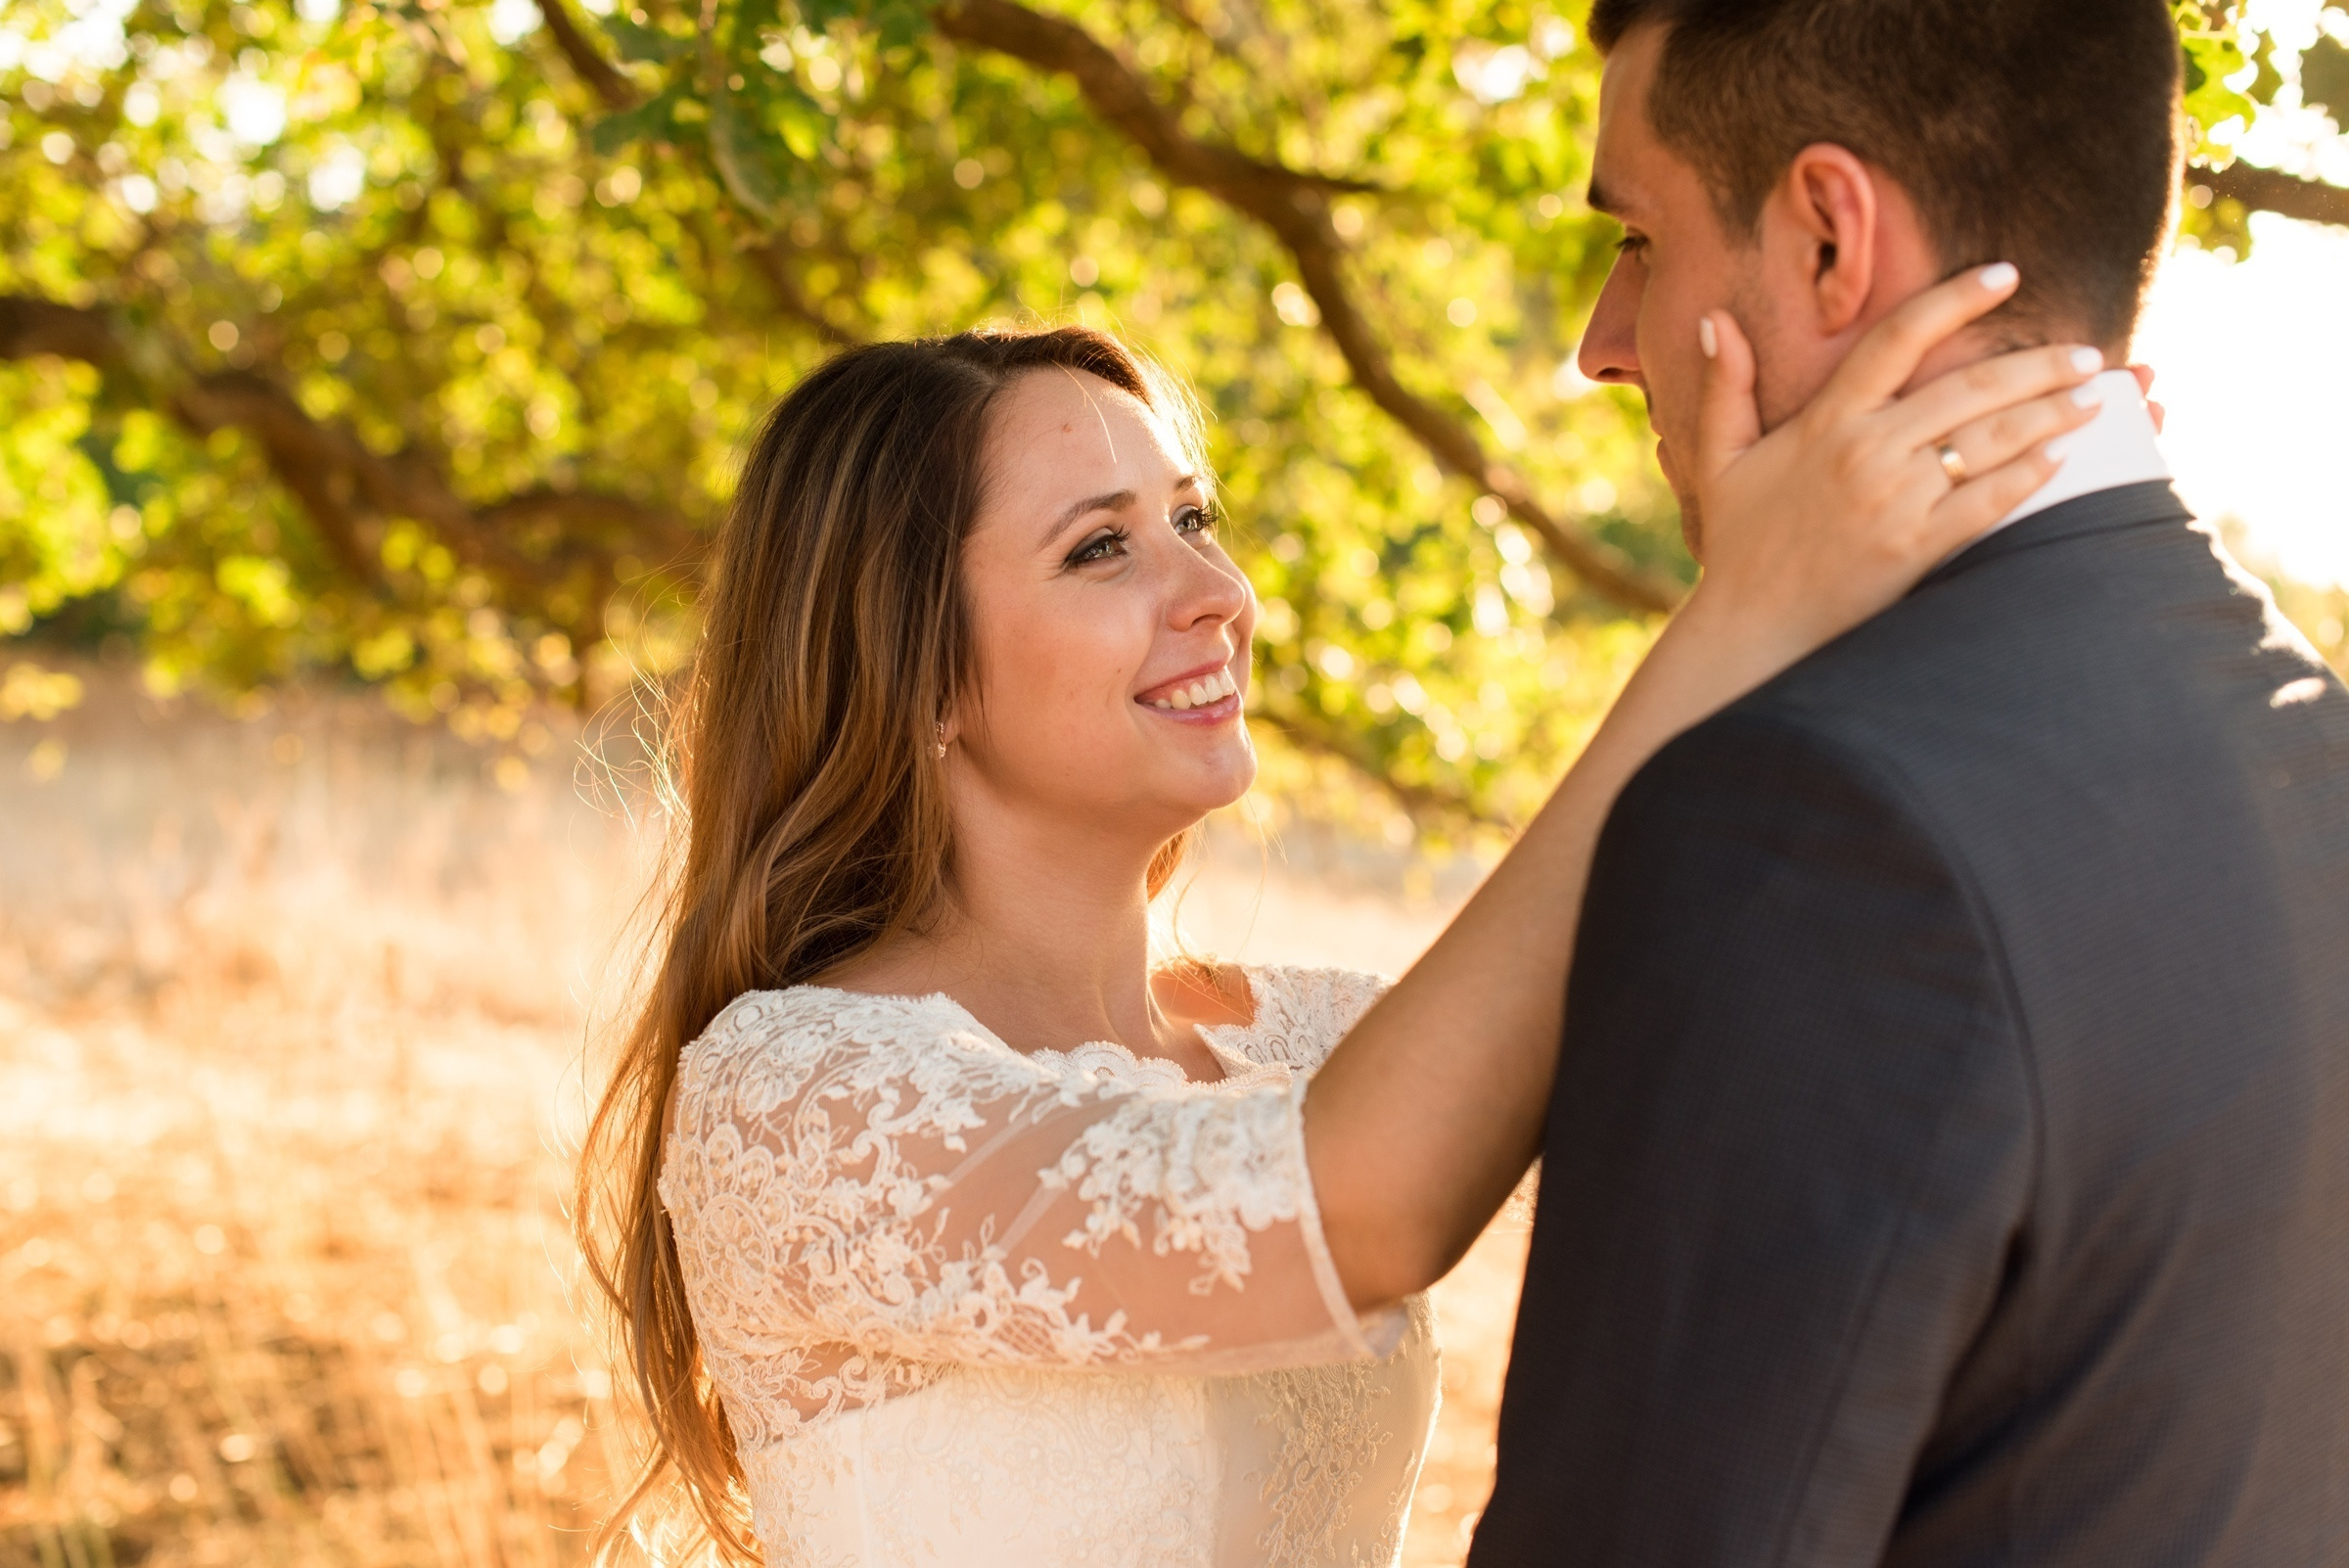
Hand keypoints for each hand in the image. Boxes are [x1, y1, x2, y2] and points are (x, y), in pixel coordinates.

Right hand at [1685, 264, 2105, 664]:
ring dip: (2051, 412)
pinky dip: (2031, 476)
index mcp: (1826, 422)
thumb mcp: (1717, 460)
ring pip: (1989, 440)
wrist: (1751, 628)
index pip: (1899, 339)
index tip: (2007, 274)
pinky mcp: (1917, 548)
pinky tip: (2065, 457)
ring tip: (2095, 395)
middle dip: (2038, 364)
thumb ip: (1725, 388)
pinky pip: (1988, 502)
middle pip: (1970, 388)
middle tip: (2087, 352)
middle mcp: (1867, 453)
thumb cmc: (1741, 544)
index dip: (1956, 299)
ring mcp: (1896, 501)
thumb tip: (1716, 319)